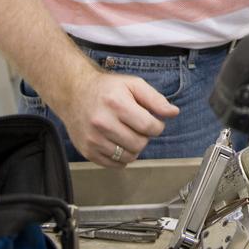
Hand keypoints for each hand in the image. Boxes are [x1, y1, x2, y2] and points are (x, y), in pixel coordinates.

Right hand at [62, 68, 179, 165]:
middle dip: (145, 137)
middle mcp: (103, 123)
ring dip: (134, 148)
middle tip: (138, 127)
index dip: (158, 126)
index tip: (153, 122)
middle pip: (139, 144)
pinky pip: (114, 165)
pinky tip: (118, 143)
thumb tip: (174, 113)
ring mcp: (93, 139)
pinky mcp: (87, 151)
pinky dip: (121, 158)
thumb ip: (155, 99)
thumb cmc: (107, 88)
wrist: (74, 93)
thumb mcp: (133, 84)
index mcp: (117, 104)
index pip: (149, 127)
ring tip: (127, 134)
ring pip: (128, 157)